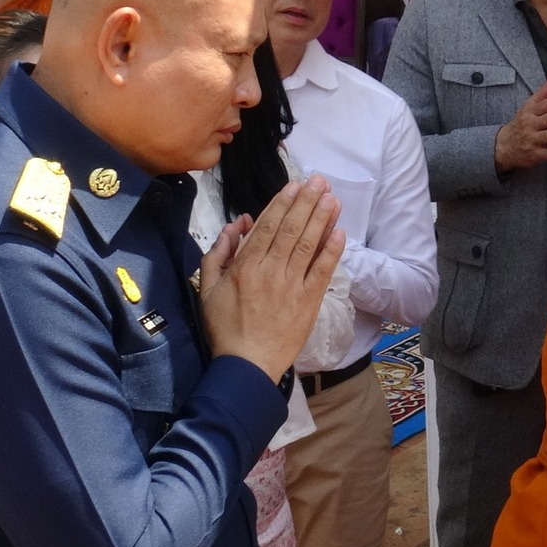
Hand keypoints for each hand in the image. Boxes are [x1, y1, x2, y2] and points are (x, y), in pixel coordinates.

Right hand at [200, 179, 344, 381]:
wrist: (246, 365)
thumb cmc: (224, 328)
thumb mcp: (207, 289)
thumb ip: (217, 255)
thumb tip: (235, 226)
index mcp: (244, 267)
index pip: (266, 227)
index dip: (282, 204)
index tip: (294, 186)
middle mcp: (270, 271)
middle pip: (290, 230)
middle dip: (306, 203)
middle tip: (319, 181)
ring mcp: (291, 286)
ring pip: (307, 245)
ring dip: (321, 219)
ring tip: (332, 197)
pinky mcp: (309, 302)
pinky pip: (322, 271)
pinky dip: (331, 250)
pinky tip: (340, 232)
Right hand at [494, 74, 546, 172]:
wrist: (506, 145)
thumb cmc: (523, 123)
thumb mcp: (530, 105)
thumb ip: (545, 91)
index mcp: (530, 112)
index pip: (542, 105)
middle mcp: (530, 125)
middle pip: (545, 120)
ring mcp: (532, 140)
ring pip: (546, 137)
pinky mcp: (535, 154)